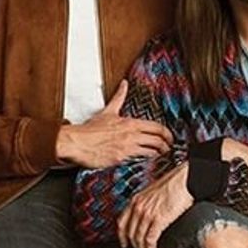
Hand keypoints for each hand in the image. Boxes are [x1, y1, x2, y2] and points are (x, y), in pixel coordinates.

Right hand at [55, 81, 172, 167]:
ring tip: (160, 156)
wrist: (77, 142)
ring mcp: (127, 147)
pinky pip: (139, 160)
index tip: (170, 137)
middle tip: (168, 148)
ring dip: (158, 154)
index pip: (156, 127)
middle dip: (166, 145)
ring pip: (151, 151)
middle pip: (158, 140)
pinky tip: (147, 163)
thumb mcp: (108, 111)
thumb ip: (119, 97)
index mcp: (130, 123)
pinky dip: (146, 162)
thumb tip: (124, 83)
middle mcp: (131, 135)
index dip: (167, 133)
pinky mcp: (121, 158)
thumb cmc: (90, 129)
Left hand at [117, 165, 192, 247]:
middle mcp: (138, 207)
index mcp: (136, 200)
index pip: (122, 222)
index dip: (122, 236)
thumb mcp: (153, 192)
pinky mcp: (158, 220)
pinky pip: (150, 240)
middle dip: (135, 246)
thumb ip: (147, 204)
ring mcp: (147, 214)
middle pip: (130, 233)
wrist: (184, 180)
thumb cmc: (174, 183)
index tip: (124, 243)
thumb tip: (149, 214)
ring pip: (139, 239)